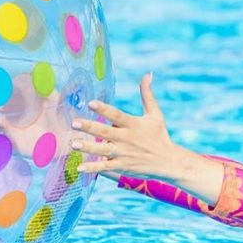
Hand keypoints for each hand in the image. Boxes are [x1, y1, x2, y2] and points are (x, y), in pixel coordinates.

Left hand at [72, 73, 224, 203]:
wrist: (169, 161)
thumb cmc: (160, 135)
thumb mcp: (155, 113)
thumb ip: (147, 94)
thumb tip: (148, 74)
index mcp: (133, 124)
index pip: (117, 115)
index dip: (104, 109)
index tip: (90, 103)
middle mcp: (127, 139)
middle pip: (106, 132)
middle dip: (90, 127)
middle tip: (74, 122)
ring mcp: (124, 154)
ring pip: (103, 151)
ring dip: (88, 147)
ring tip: (73, 144)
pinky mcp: (123, 166)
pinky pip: (105, 167)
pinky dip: (93, 168)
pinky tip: (79, 167)